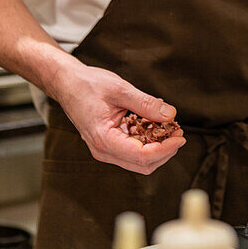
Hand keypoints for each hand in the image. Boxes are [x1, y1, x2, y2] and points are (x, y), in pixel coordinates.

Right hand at [53, 61, 185, 173]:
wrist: (67, 83)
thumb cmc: (88, 85)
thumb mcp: (120, 89)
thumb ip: (145, 104)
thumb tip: (170, 114)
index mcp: (103, 139)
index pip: (141, 156)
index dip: (165, 149)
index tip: (180, 137)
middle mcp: (103, 150)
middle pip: (143, 164)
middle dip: (165, 150)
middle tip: (178, 131)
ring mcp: (106, 149)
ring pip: (139, 160)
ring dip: (158, 147)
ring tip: (170, 127)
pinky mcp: (109, 143)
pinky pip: (133, 150)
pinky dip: (148, 141)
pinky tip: (155, 124)